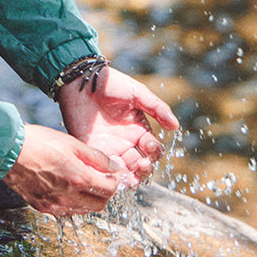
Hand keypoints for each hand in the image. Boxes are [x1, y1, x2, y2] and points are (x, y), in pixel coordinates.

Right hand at [1, 123, 122, 215]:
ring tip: (80, 182)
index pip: (110, 189)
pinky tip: (64, 189)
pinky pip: (65, 211)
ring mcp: (54, 204)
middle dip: (103, 193)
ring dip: (88, 199)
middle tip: (98, 179)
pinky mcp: (42, 207)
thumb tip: (115, 166)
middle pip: (99, 205)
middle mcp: (68, 196)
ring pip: (83, 210)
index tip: (110, 173)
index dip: (114, 181)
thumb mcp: (70, 142)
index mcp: (79, 179)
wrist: (6, 150)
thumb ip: (95, 157)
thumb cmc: (37, 142)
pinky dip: (71, 203)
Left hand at [57, 66, 178, 187]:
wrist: (81, 80)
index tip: (147, 144)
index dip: (153, 152)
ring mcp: (109, 147)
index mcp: (139, 131)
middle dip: (143, 169)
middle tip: (139, 164)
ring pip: (124, 171)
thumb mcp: (137, 93)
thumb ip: (157, 108)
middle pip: (140, 166)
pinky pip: (101, 168)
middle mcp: (126, 142)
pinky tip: (108, 173)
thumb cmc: (110, 83)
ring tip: (126, 175)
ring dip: (128, 176)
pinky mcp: (91, 148)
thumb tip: (175, 126)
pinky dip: (107, 174)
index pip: (153, 151)